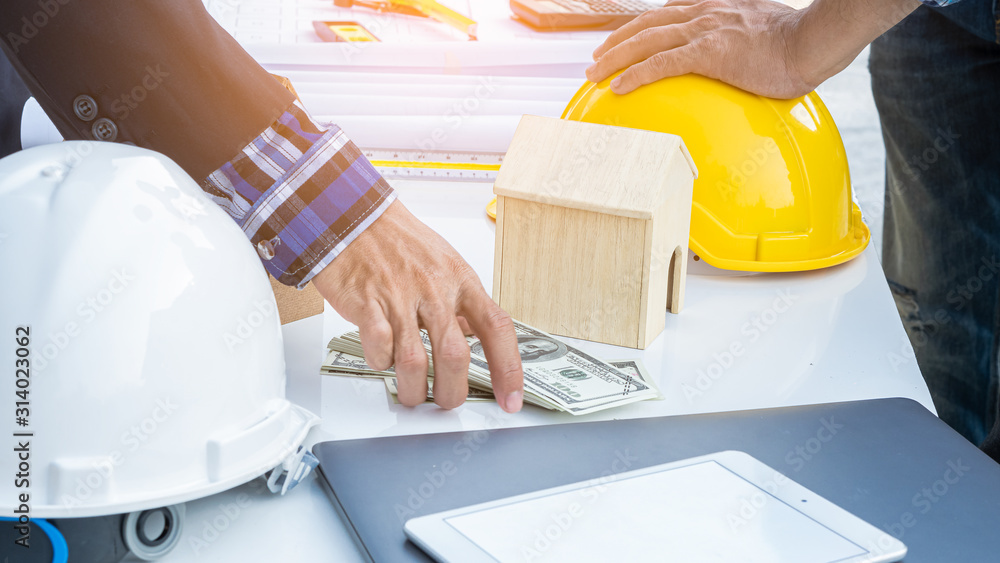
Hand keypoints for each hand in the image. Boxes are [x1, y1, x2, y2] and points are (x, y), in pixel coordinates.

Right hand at [312, 200, 523, 411]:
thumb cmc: (399, 241)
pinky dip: (381, 363)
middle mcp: (434, 289)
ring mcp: (400, 297)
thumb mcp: (444, 264)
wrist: (353, 216)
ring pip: (414, 361)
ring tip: (413, 394)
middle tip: (447, 402)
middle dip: (452, 391)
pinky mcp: (367, 303)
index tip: (511, 399)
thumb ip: (461, 302)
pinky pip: (378, 348)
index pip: (497, 328)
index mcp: (461, 280)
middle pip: (455, 356)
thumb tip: (475, 336)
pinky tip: (382, 358)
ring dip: (414, 389)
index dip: (509, 368)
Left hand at [586, 0, 918, 98]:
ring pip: (645, 41)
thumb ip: (745, 42)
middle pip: (647, 24)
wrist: (814, 42)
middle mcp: (704, 13)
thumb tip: (747, 61)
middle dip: (617, 41)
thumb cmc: (799, 44)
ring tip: (594, 74)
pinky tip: (618, 88)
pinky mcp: (707, 53)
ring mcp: (704, 31)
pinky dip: (635, 75)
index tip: (624, 39)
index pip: (667, 14)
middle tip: (596, 59)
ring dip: (615, 58)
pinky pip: (660, 64)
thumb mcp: (765, 33)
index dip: (641, 27)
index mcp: (715, 8)